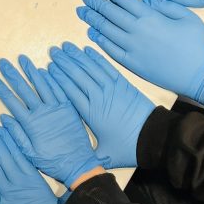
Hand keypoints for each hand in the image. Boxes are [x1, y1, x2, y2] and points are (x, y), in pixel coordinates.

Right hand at [0, 57, 100, 186]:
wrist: (79, 165)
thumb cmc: (53, 162)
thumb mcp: (31, 153)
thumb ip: (17, 134)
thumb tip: (4, 117)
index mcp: (31, 123)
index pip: (11, 101)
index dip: (1, 88)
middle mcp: (42, 112)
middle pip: (24, 89)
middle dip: (12, 74)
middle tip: (3, 62)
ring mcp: (56, 108)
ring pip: (42, 85)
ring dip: (31, 71)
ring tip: (22, 59)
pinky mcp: (69, 108)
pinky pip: (59, 90)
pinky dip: (52, 79)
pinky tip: (45, 69)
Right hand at [48, 43, 154, 167]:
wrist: (154, 138)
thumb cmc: (129, 147)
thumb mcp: (106, 154)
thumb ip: (89, 153)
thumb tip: (77, 157)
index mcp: (90, 113)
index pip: (69, 90)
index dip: (57, 77)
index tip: (48, 68)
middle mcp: (98, 97)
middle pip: (76, 75)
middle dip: (63, 62)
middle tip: (53, 52)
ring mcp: (111, 88)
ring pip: (89, 67)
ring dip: (76, 56)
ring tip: (65, 46)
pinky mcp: (123, 84)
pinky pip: (106, 67)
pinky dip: (96, 57)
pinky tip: (87, 50)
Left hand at [77, 0, 203, 104]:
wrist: (202, 75)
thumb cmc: (198, 43)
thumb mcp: (187, 16)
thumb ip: (165, 4)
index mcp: (151, 16)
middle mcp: (137, 30)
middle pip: (110, 12)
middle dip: (95, 2)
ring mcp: (132, 48)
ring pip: (106, 29)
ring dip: (92, 19)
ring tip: (82, 11)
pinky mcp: (132, 63)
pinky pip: (110, 49)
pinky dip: (99, 39)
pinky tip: (92, 32)